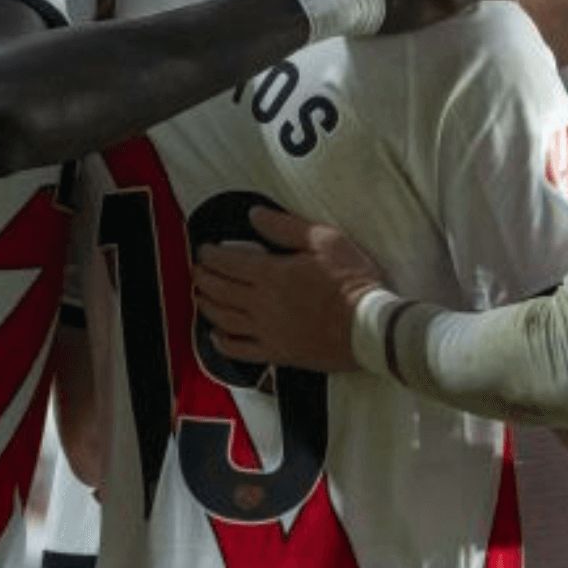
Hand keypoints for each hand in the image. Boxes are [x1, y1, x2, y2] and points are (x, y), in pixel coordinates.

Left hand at [192, 208, 385, 372]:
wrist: (369, 327)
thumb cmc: (352, 280)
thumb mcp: (326, 241)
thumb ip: (286, 227)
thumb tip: (254, 215)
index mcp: (271, 274)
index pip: (228, 262)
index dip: (211, 255)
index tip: (204, 249)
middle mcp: (261, 304)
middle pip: (220, 290)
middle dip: (203, 278)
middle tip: (197, 270)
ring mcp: (266, 331)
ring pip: (224, 319)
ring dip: (207, 305)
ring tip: (200, 296)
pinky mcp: (276, 352)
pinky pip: (240, 350)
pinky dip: (222, 343)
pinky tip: (216, 335)